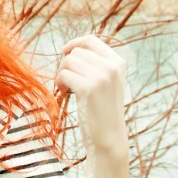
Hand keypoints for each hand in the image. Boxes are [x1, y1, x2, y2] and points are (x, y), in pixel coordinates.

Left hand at [55, 34, 128, 152]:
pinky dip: (59, 83)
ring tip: (66, 87)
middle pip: (76, 52)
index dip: (74, 43)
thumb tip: (71, 48)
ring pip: (68, 61)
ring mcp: (102, 77)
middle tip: (67, 81)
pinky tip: (64, 93)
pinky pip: (64, 74)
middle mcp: (112, 67)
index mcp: (118, 62)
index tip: (65, 51)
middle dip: (66, 64)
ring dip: (62, 73)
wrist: (109, 137)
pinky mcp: (89, 88)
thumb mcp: (108, 82)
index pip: (91, 40)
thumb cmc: (103, 109)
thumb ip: (97, 63)